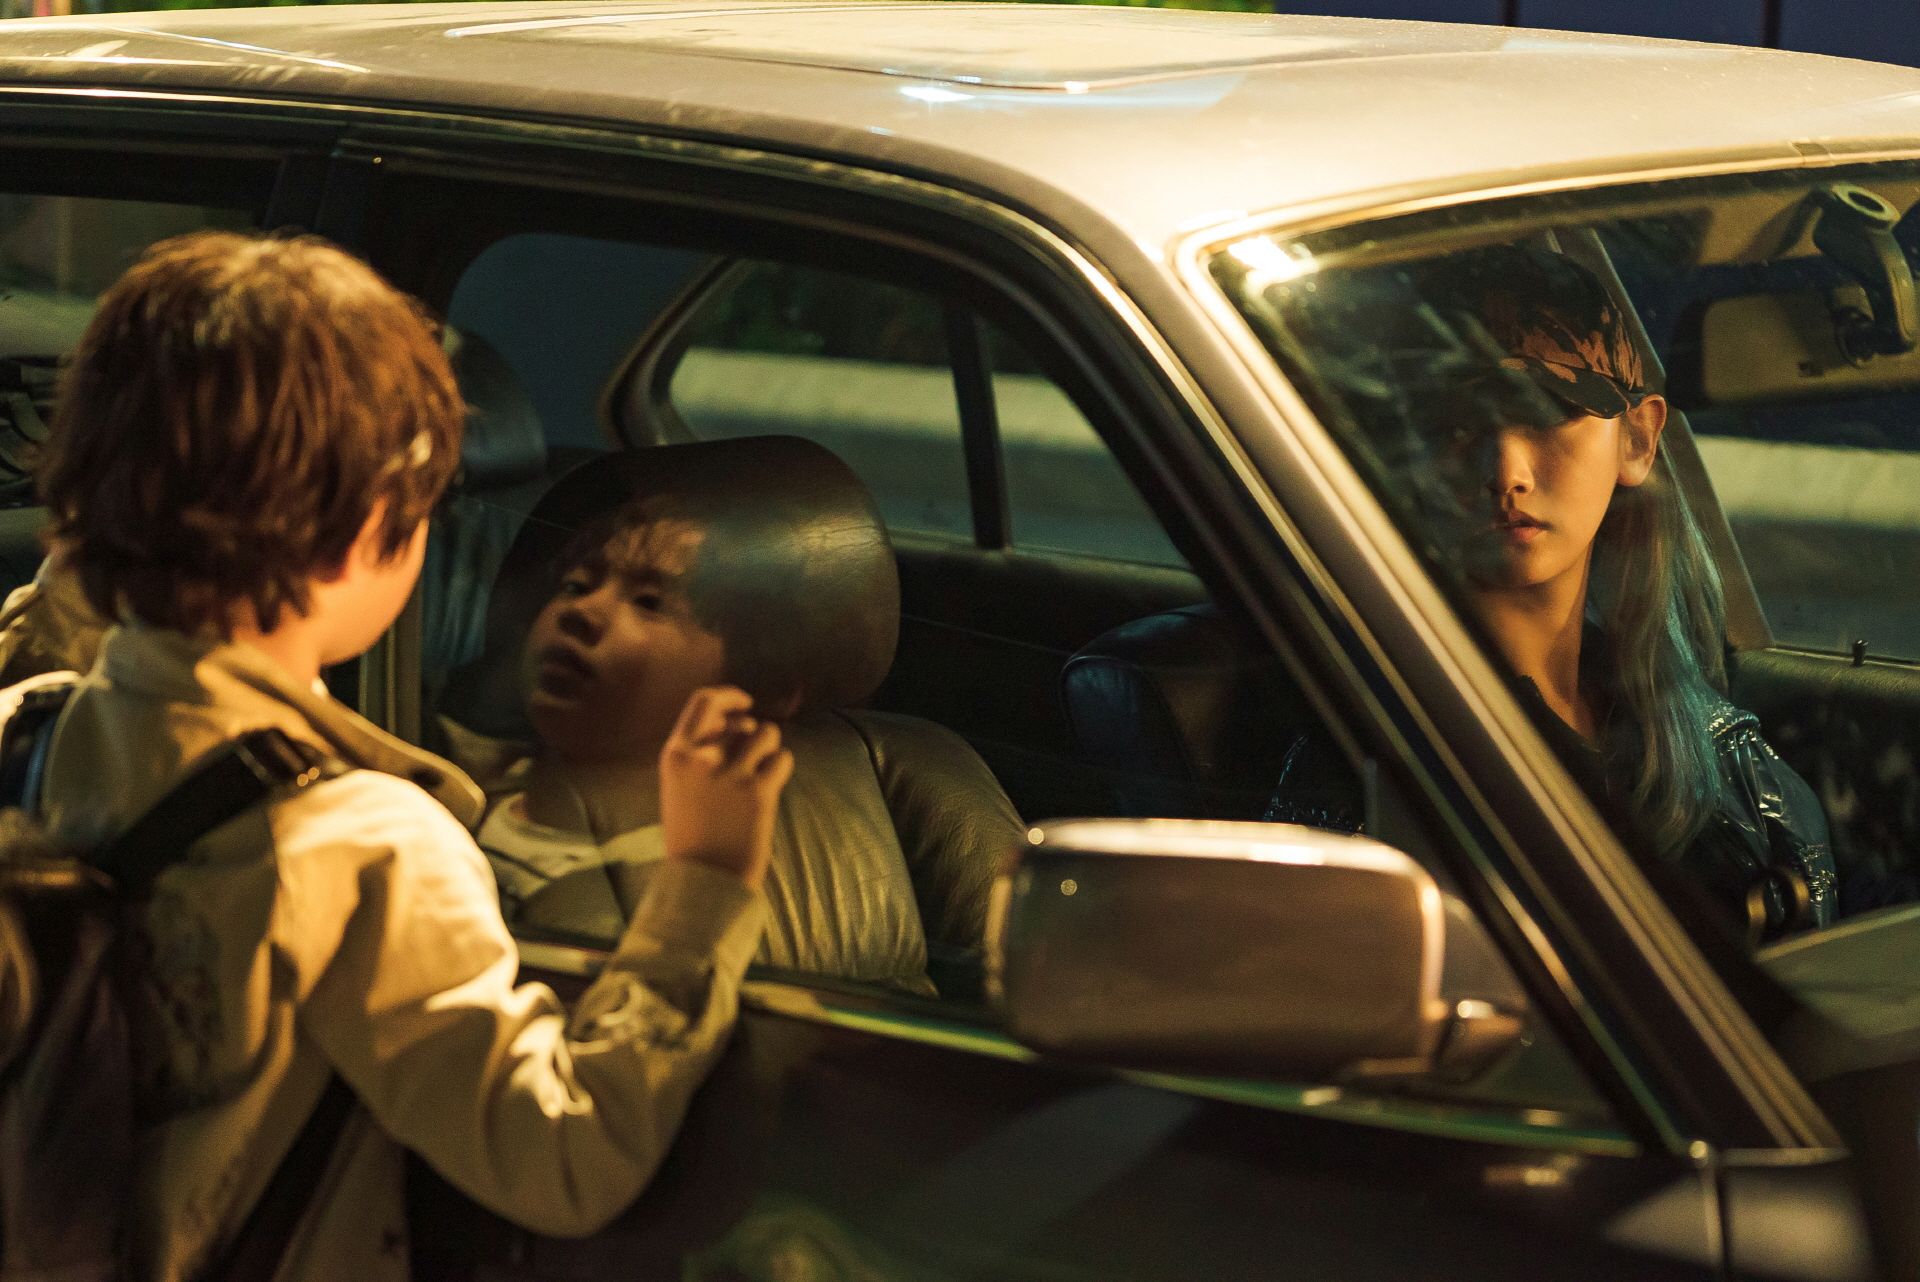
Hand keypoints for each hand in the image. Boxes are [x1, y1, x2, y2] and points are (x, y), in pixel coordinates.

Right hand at [658, 686, 792, 891]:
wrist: (704, 879)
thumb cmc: (693, 835)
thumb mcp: (678, 787)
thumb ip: (698, 752)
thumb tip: (737, 722)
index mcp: (675, 755)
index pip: (704, 702)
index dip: (729, 696)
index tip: (744, 702)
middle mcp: (701, 759)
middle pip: (742, 722)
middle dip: (754, 734)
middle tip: (753, 759)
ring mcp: (730, 774)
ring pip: (767, 733)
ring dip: (770, 748)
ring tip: (763, 771)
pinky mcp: (758, 792)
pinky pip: (783, 759)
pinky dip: (782, 768)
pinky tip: (772, 786)